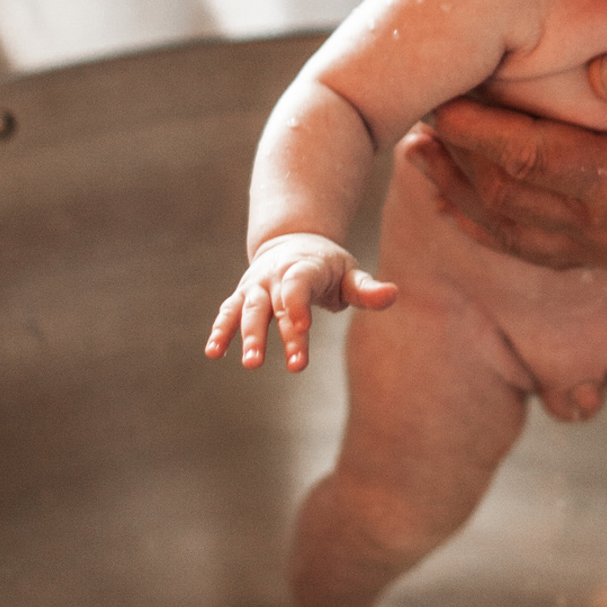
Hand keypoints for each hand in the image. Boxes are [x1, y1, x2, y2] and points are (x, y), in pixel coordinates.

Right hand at [205, 235, 396, 371]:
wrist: (293, 242)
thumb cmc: (327, 265)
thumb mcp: (350, 273)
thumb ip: (367, 289)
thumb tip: (393, 294)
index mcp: (304, 267)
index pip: (299, 285)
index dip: (297, 304)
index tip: (302, 327)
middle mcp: (275, 276)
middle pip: (272, 305)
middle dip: (274, 334)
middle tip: (276, 364)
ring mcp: (256, 286)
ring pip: (246, 310)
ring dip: (244, 336)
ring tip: (249, 363)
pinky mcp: (242, 296)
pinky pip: (227, 312)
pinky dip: (219, 330)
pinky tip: (213, 352)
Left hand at [399, 36, 606, 270]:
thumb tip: (604, 71)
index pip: (532, 158)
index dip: (478, 129)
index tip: (439, 93)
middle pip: (511, 196)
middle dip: (457, 156)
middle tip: (416, 109)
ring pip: (513, 231)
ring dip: (459, 191)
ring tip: (419, 149)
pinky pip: (534, 250)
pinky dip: (485, 224)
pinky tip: (453, 194)